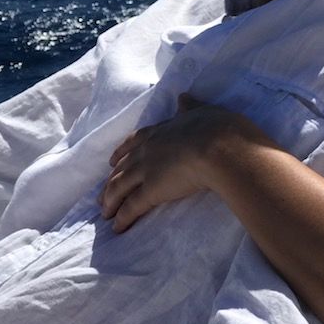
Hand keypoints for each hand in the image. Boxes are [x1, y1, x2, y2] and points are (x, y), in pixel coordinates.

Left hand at [98, 94, 249, 232]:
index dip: (121, 153)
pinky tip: (118, 227)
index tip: (111, 162)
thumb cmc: (217, 128)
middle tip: (103, 195)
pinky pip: (131, 206)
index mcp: (160, 131)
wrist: (220, 147)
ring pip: (119, 187)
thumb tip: (182, 96)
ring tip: (105, 214)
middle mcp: (147, 150)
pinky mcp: (151, 191)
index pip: (134, 142)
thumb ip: (190, 106)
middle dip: (110, 182)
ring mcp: (146, 170)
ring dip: (110, 201)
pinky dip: (122, 217)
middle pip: (121, 168)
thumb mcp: (203, 111)